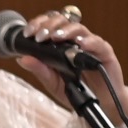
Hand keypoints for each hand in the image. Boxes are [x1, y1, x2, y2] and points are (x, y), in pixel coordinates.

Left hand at [8, 12, 127, 108]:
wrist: (101, 105)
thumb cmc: (78, 91)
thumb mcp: (54, 83)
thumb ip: (40, 70)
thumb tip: (22, 59)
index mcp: (62, 44)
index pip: (50, 25)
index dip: (38, 24)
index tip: (28, 33)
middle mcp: (76, 41)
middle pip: (63, 22)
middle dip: (49, 26)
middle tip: (40, 36)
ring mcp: (91, 46)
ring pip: (79, 28)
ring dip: (66, 31)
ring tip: (56, 37)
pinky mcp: (105, 54)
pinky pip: (98, 44)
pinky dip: (89, 41)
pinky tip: (80, 44)